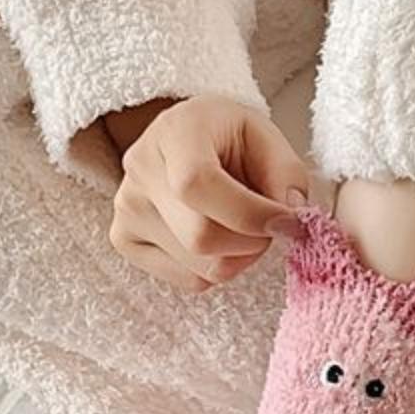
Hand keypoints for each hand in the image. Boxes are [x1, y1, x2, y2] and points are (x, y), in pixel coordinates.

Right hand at [106, 95, 308, 291]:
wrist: (184, 141)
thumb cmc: (227, 138)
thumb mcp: (266, 136)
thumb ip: (286, 173)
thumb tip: (290, 216)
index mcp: (175, 132)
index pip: (197, 184)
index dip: (248, 213)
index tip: (285, 220)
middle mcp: (141, 170)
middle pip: (200, 237)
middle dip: (251, 243)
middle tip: (268, 226)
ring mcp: (127, 210)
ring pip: (200, 268)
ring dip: (238, 258)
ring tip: (239, 227)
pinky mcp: (124, 241)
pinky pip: (188, 281)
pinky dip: (216, 269)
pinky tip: (216, 238)